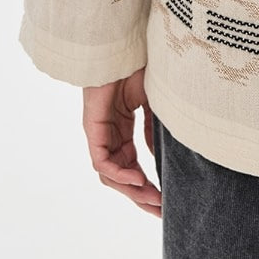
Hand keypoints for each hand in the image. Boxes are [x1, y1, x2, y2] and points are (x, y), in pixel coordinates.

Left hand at [82, 65, 160, 216]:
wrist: (126, 46)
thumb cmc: (139, 67)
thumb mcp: (154, 104)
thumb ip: (153, 131)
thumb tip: (156, 157)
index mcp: (122, 129)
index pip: (131, 166)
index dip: (147, 186)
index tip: (165, 201)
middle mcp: (109, 135)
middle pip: (121, 177)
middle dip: (141, 197)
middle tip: (161, 211)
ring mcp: (99, 134)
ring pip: (110, 175)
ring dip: (131, 190)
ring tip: (154, 200)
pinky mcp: (93, 129)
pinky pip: (102, 163)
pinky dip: (120, 174)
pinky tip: (138, 180)